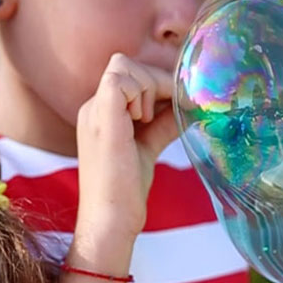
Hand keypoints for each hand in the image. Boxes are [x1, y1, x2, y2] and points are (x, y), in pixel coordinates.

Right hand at [75, 52, 178, 239]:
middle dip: (154, 81)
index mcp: (99, 111)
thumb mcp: (148, 144)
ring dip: (147, 87)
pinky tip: (141, 121)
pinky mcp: (102, 119)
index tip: (172, 102)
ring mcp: (93, 111)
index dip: (152, 80)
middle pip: (124, 63)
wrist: (110, 219)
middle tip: (164, 111)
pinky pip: (119, 80)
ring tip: (146, 121)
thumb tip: (190, 103)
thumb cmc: (127, 188)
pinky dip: (140, 93)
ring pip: (122, 66)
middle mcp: (92, 106)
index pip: (125, 71)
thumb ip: (163, 122)